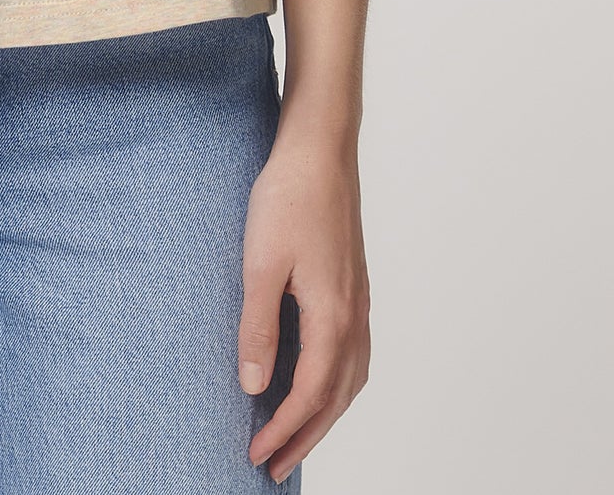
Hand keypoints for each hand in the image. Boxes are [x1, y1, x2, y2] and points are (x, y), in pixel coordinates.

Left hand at [237, 130, 371, 482]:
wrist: (320, 151)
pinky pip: (353, 355)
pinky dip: (336, 384)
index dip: (282, 430)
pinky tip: (315, 380)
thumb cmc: (288, 198)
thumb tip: (254, 385)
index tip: (256, 455)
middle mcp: (354, 317)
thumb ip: (257, 326)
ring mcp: (359, 302)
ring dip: (323, 414)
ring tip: (294, 435)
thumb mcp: (259, 262)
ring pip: (350, 380)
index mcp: (332, 317)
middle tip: (274, 467)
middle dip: (305, 437)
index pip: (309, 394)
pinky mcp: (354, 287)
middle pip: (336, 399)